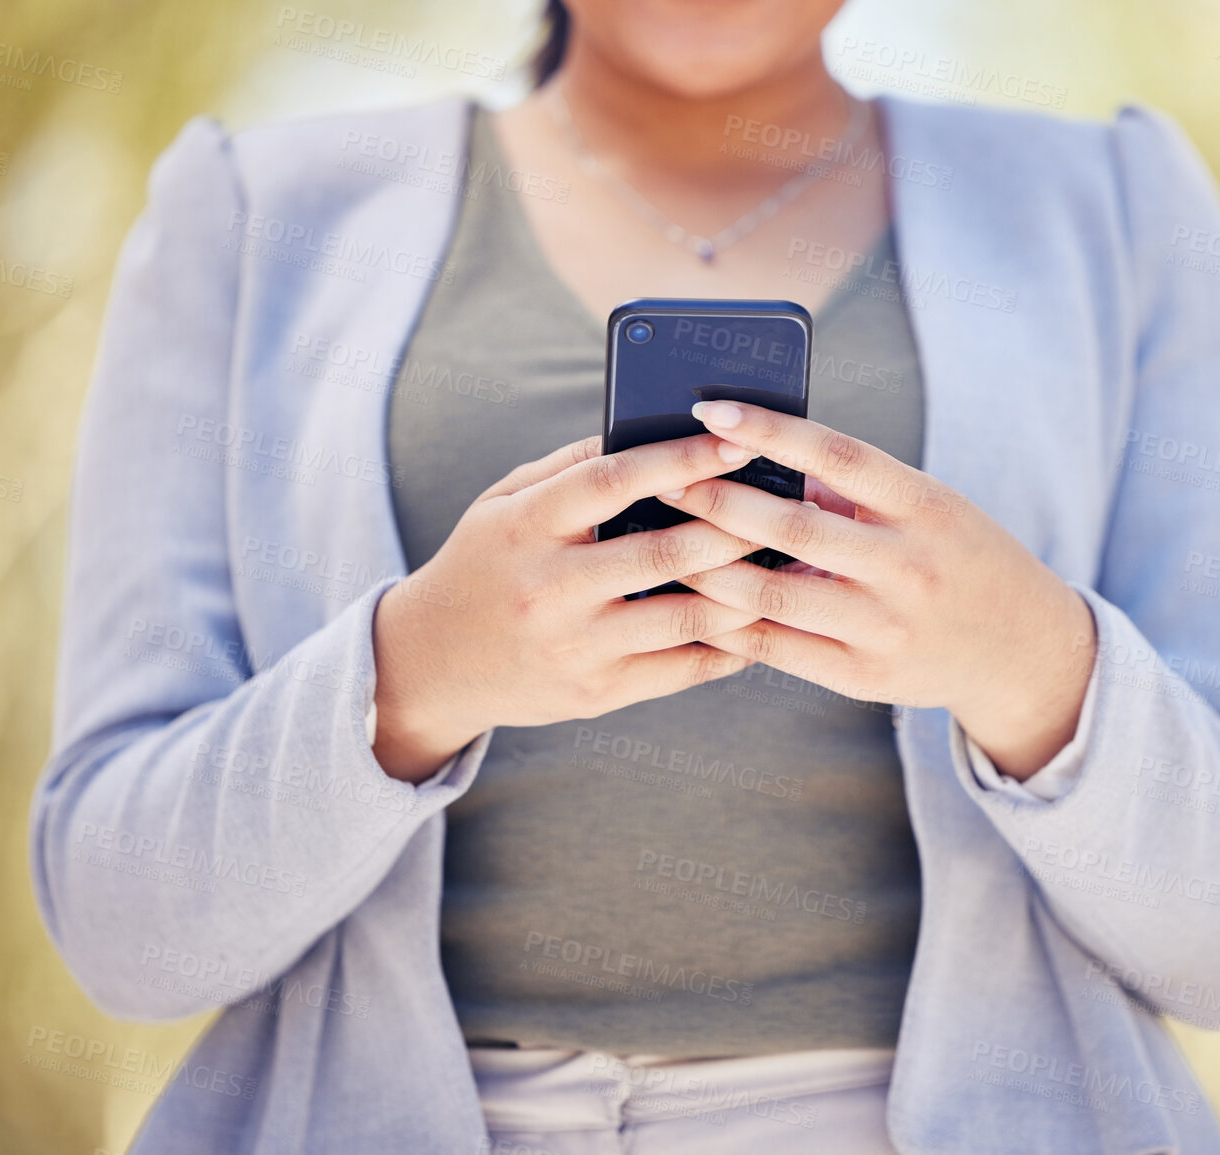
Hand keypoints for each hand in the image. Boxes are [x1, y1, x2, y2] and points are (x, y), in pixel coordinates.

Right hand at [371, 433, 766, 781]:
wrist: (432, 662)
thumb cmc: (484, 564)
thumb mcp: (502, 503)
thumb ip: (569, 466)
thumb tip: (646, 429)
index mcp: (525, 528)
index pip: (611, 482)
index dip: (680, 459)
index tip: (737, 440)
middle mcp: (550, 590)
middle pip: (661, 554)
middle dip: (733, 527)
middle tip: (784, 506)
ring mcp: (575, 648)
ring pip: (685, 619)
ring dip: (745, 591)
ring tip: (786, 564)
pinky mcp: (595, 694)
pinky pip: (681, 669)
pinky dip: (730, 647)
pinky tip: (760, 622)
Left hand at [659, 401, 1097, 779]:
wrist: (1020, 648)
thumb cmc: (957, 556)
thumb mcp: (927, 506)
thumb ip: (850, 489)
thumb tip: (755, 459)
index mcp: (924, 506)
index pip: (838, 455)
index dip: (770, 429)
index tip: (709, 410)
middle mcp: (907, 566)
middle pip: (793, 529)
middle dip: (717, 501)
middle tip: (664, 479)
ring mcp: (885, 627)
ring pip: (772, 596)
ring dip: (706, 568)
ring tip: (665, 541)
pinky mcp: (864, 677)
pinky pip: (778, 648)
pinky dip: (729, 623)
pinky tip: (693, 599)